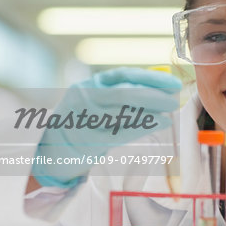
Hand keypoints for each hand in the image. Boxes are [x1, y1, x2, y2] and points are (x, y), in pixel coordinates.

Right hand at [32, 67, 181, 187]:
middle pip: (126, 93)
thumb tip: (158, 90)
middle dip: (155, 96)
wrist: (50, 149)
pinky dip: (145, 126)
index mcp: (89, 84)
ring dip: (153, 111)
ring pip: (125, 113)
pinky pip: (123, 132)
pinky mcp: (89, 140)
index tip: (172, 83)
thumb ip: (120, 93)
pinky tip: (161, 122)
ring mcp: (85, 119)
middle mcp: (85, 97)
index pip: (123, 75)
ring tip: (171, 112)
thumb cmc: (82, 123)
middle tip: (175, 99)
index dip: (151, 78)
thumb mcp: (94, 101)